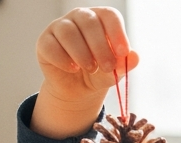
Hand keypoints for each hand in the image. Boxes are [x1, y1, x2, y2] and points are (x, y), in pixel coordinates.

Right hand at [33, 7, 138, 138]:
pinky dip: (63, 59)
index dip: (117, 32)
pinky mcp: (44, 41)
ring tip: (91, 68)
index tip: (123, 52)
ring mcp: (59, 27)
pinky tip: (73, 69)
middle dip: (100, 47)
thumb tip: (135, 56)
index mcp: (100, 19)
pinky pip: (51, 45)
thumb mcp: (115, 71)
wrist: (78, 88)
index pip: (109, 15)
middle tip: (107, 67)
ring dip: (82, 53)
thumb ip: (124, 63)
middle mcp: (79, 17)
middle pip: (89, 22)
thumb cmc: (100, 72)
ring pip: (68, 32)